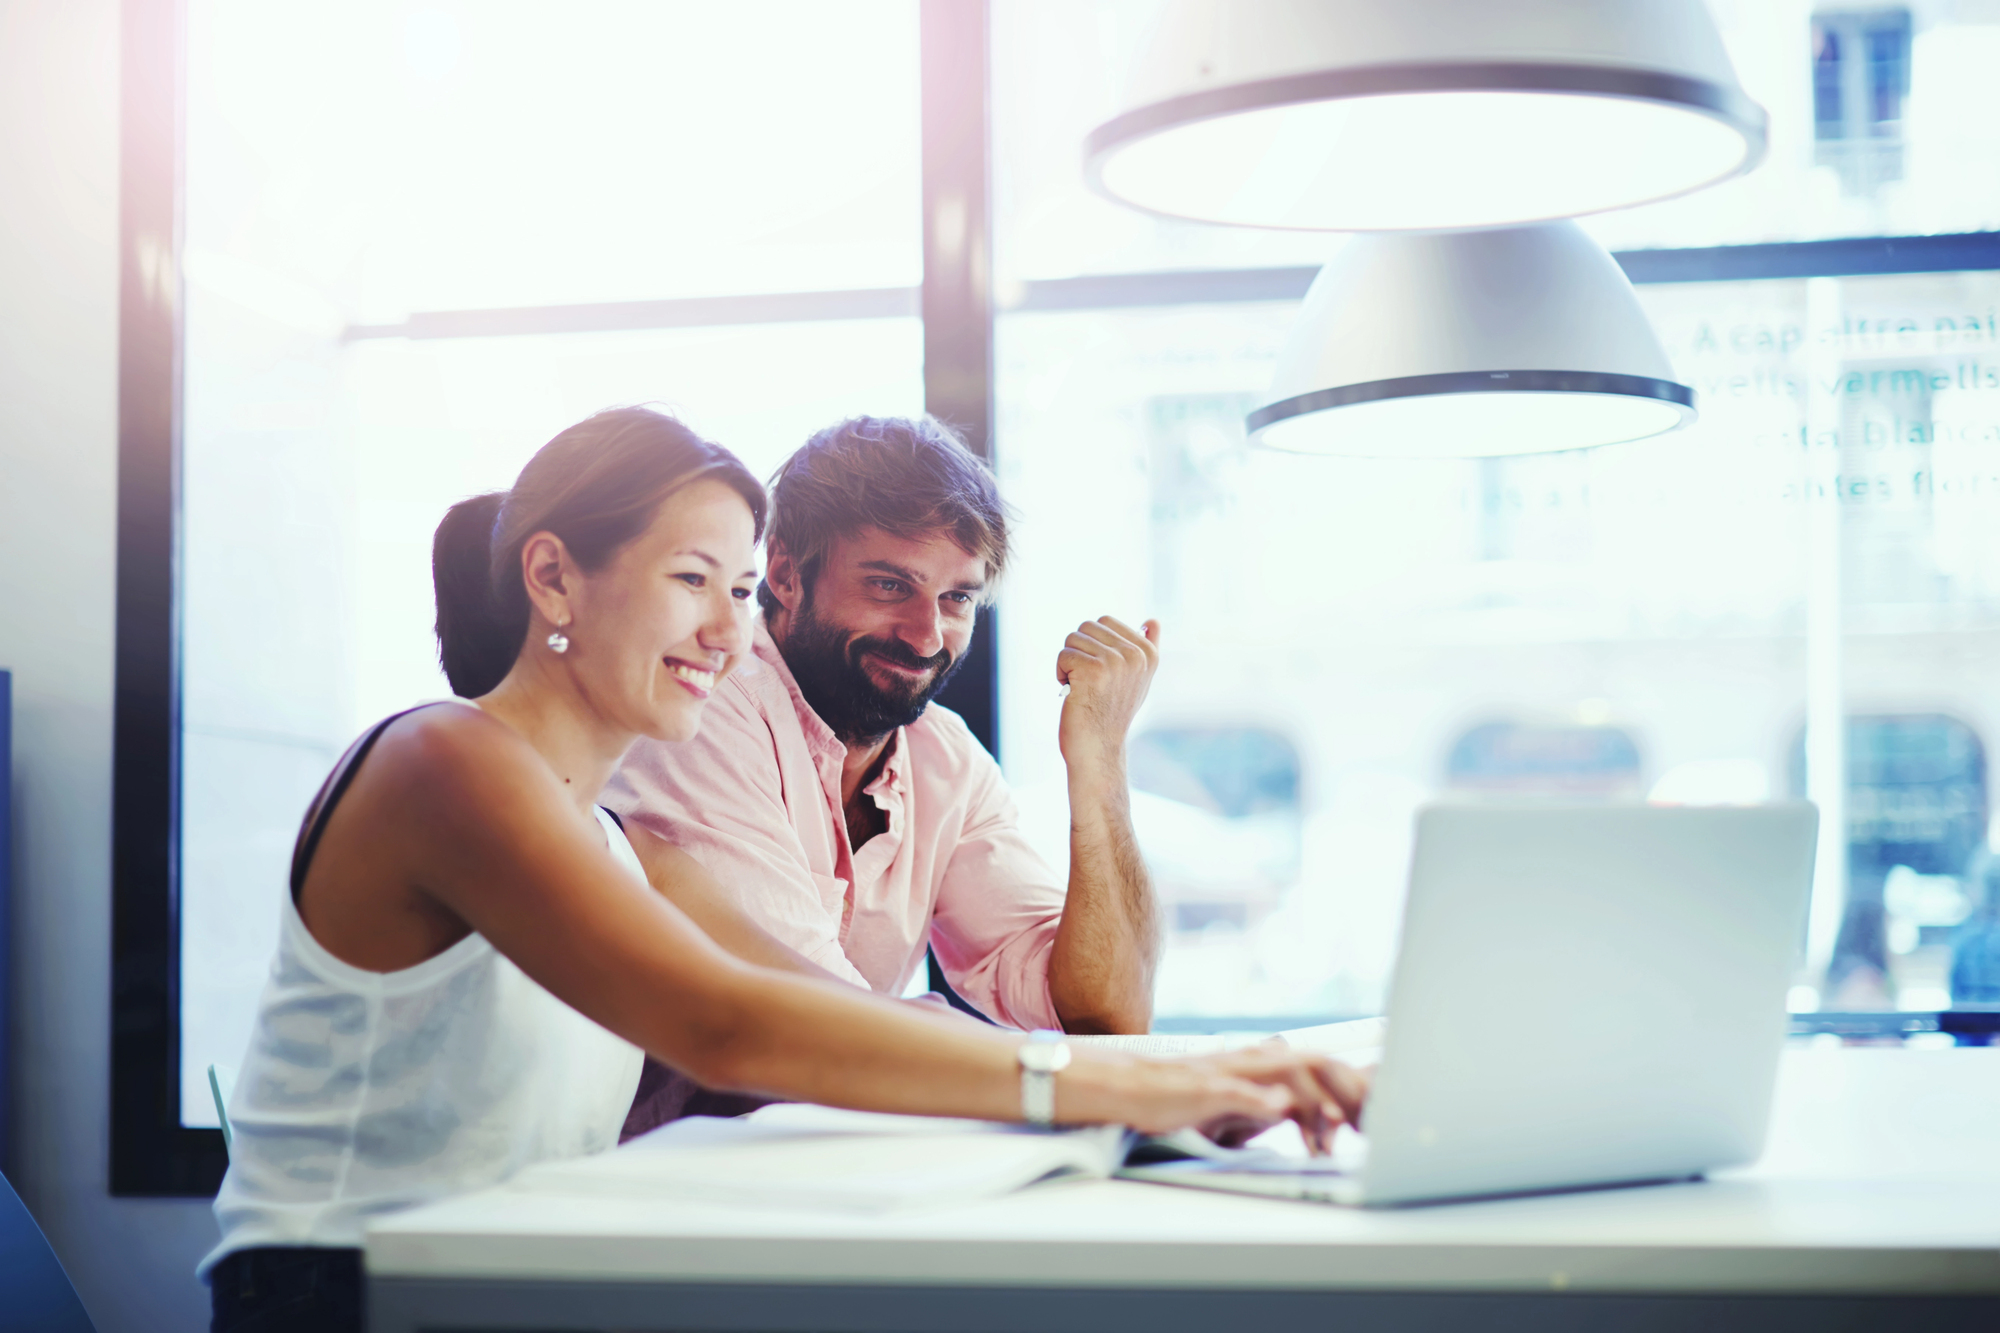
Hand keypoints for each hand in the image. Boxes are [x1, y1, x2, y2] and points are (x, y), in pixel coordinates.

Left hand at [1056, 616, 1159, 771]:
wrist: (1098, 749)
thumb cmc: (1112, 714)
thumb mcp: (1137, 680)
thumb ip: (1146, 649)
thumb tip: (1152, 620)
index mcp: (1148, 653)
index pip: (1105, 621)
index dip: (1093, 646)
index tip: (1101, 674)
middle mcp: (1135, 655)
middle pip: (1086, 627)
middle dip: (1079, 652)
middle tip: (1088, 681)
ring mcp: (1115, 662)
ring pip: (1072, 639)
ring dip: (1068, 663)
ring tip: (1081, 687)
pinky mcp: (1093, 670)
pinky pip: (1063, 655)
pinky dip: (1060, 674)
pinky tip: (1073, 693)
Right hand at [1067, 1046, 1368, 1155]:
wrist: (1134, 1087)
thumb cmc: (1186, 1097)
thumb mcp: (1242, 1105)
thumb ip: (1278, 1106)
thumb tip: (1319, 1115)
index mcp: (1268, 1064)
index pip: (1324, 1067)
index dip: (1357, 1087)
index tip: (1379, 1118)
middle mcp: (1256, 1060)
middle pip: (1317, 1064)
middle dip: (1350, 1092)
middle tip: (1372, 1127)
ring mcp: (1233, 1071)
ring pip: (1286, 1074)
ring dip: (1314, 1104)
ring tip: (1332, 1133)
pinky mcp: (1206, 1087)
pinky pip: (1239, 1090)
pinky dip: (1263, 1099)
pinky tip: (1281, 1109)